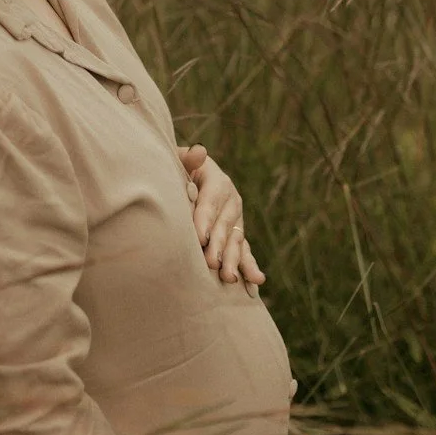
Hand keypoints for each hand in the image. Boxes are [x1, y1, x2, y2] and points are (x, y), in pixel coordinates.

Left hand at [177, 144, 265, 291]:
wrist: (190, 175)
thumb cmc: (180, 169)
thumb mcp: (182, 160)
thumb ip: (188, 158)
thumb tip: (199, 151)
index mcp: (218, 181)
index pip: (210, 203)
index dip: (204, 220)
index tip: (199, 239)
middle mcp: (231, 201)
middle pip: (224, 226)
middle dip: (218, 247)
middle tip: (211, 265)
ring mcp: (236, 219)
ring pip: (236, 242)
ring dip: (234, 261)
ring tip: (230, 279)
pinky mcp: (237, 234)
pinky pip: (245, 252)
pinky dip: (249, 267)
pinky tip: (255, 284)